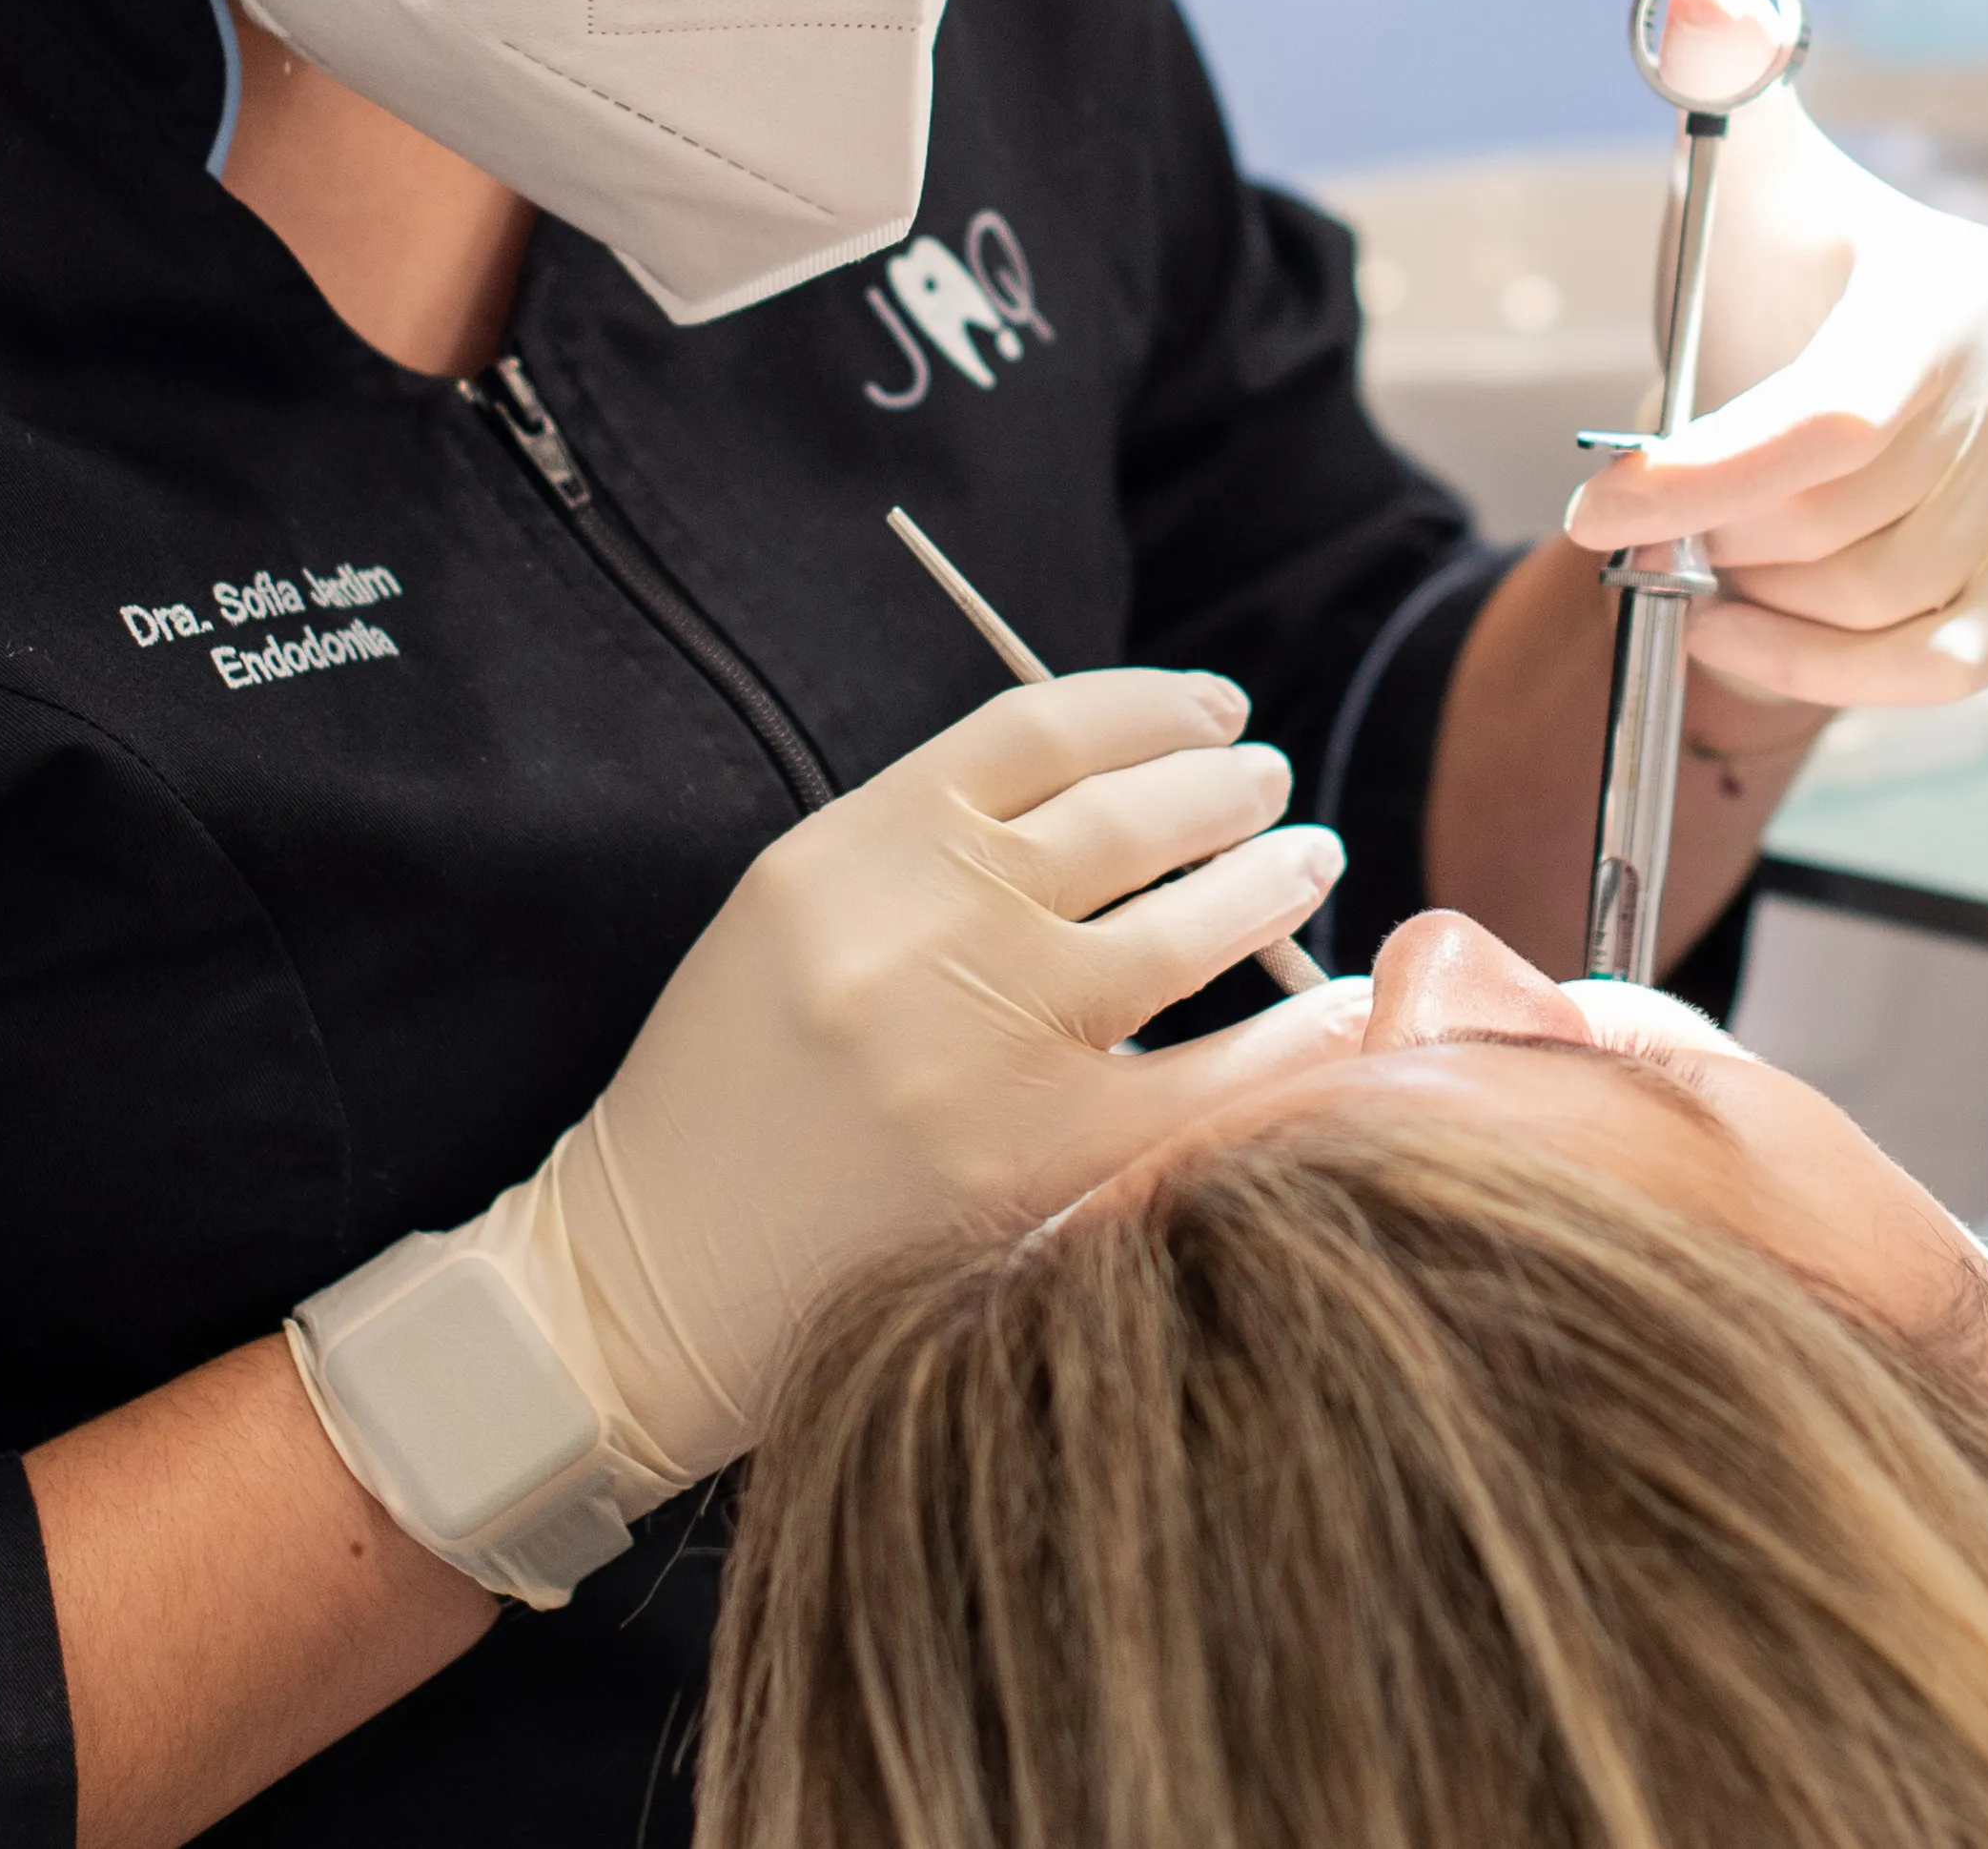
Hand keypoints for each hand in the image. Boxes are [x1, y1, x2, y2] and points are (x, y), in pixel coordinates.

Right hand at [478, 671, 1362, 1497]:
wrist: (646, 1282)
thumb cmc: (732, 1085)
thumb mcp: (800, 909)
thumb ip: (933, 839)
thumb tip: (1125, 780)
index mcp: (848, 854)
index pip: (1036, 730)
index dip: (1147, 705)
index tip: (1210, 707)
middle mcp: (918, 936)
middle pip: (1125, 816)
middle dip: (1223, 784)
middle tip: (1266, 777)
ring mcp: (983, 1057)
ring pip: (1182, 927)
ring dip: (1268, 876)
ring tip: (1306, 853)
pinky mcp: (1038, 1173)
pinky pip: (1214, 1081)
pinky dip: (1297, 1033)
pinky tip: (1341, 1003)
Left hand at [1565, 92, 1987, 711]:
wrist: (1866, 364)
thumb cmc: (1785, 268)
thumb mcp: (1748, 171)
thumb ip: (1720, 66)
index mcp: (1954, 289)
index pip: (1827, 418)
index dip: (1699, 476)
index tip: (1590, 510)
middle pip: (1835, 522)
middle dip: (1718, 531)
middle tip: (1661, 517)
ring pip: (1872, 601)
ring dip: (1760, 595)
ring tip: (1712, 551)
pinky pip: (1935, 672)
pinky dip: (1820, 671)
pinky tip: (1739, 632)